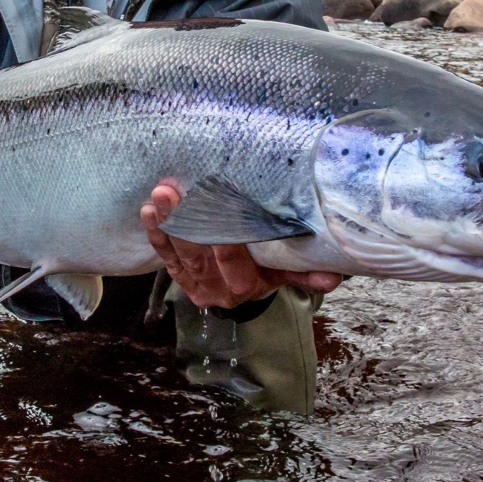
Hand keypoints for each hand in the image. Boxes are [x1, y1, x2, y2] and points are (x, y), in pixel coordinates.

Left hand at [140, 182, 342, 308]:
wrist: (243, 289)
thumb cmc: (268, 267)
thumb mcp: (286, 270)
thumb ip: (305, 271)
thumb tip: (334, 276)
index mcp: (248, 287)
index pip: (237, 264)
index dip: (226, 241)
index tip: (218, 210)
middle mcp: (219, 290)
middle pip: (201, 256)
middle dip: (185, 222)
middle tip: (173, 192)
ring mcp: (196, 284)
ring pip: (181, 253)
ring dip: (167, 223)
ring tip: (160, 194)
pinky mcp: (180, 277)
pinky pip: (165, 256)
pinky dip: (156, 234)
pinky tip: (148, 212)